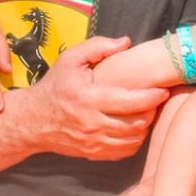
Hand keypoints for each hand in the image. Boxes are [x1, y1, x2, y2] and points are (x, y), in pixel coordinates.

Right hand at [27, 37, 168, 160]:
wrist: (33, 119)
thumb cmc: (56, 85)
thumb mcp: (70, 59)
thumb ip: (98, 47)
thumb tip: (126, 42)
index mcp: (88, 97)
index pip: (130, 101)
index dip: (152, 97)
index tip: (162, 90)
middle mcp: (91, 123)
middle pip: (136, 123)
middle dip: (153, 112)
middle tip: (156, 101)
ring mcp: (92, 141)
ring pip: (133, 140)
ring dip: (145, 127)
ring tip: (147, 113)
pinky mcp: (92, 153)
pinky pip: (123, 151)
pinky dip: (134, 141)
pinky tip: (133, 127)